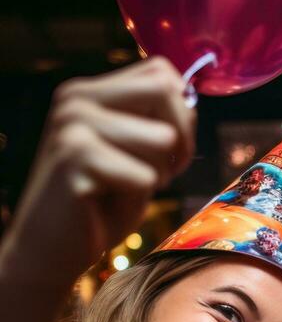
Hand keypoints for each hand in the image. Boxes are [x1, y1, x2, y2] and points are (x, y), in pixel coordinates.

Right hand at [5, 57, 195, 286]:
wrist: (51, 248)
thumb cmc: (101, 204)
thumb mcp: (134, 155)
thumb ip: (155, 122)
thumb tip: (189, 99)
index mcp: (89, 92)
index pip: (162, 73)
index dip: (183, 114)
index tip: (172, 150)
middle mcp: (76, 99)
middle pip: (166, 92)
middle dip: (181, 139)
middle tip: (163, 173)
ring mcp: (72, 126)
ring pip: (162, 139)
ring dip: (159, 174)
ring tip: (128, 188)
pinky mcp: (74, 159)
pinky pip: (145, 177)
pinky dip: (138, 198)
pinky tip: (106, 204)